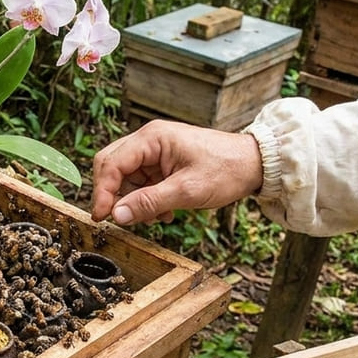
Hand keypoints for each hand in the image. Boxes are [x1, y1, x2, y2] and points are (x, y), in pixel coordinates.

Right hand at [91, 120, 263, 225]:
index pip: (111, 164)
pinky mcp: (162, 163)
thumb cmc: (226, 170)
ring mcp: (155, 152)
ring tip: (154, 217)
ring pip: (125, 178)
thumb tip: (116, 216)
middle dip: (113, 195)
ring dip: (132, 201)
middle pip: (111, 167)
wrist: (255, 164)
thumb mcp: (187, 191)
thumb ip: (149, 203)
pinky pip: (140, 182)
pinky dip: (145, 200)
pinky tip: (163, 213)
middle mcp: (148, 140)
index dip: (102, 192)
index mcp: (151, 138)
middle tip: (118, 219)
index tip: (102, 217)